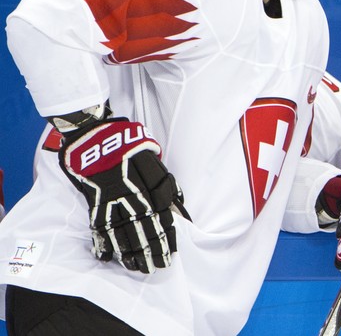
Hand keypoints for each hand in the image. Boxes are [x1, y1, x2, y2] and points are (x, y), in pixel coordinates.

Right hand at [59, 119, 188, 272]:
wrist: (97, 136)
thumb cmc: (132, 149)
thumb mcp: (156, 163)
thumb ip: (169, 187)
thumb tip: (182, 210)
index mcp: (149, 184)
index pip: (162, 216)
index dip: (167, 236)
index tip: (171, 253)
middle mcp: (132, 195)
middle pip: (144, 228)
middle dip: (152, 250)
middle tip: (158, 268)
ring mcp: (111, 199)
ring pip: (122, 230)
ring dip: (130, 251)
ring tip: (137, 267)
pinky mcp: (93, 200)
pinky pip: (99, 225)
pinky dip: (102, 242)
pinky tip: (106, 257)